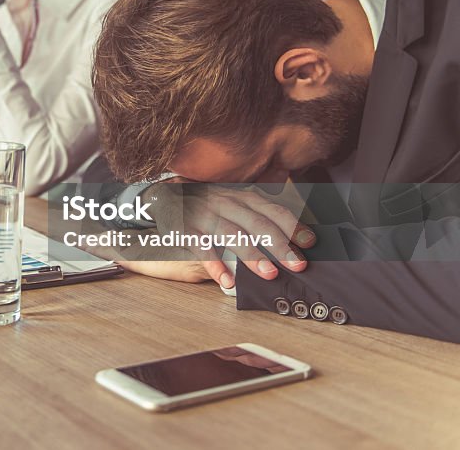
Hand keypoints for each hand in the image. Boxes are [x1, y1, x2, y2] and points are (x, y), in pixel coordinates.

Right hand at [144, 182, 315, 287]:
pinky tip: (227, 280)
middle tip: (297, 264)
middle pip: (257, 223)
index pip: (272, 210)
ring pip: (232, 234)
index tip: (310, 243)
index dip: (293, 226)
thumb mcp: (233, 203)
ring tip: (269, 274)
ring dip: (253, 255)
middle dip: (280, 245)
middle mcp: (225, 203)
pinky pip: (202, 247)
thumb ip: (256, 218)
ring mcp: (205, 215)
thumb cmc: (208, 206)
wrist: (165, 196)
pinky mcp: (185, 229)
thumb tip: (289, 242)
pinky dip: (215, 264)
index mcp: (242, 197)